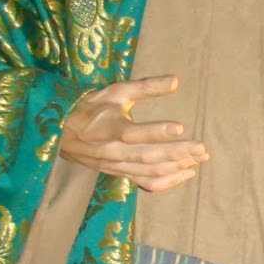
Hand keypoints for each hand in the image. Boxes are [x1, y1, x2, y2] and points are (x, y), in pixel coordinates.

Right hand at [60, 75, 207, 190]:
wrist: (62, 134)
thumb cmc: (91, 108)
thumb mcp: (115, 91)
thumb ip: (145, 87)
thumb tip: (175, 81)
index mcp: (109, 127)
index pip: (134, 132)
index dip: (156, 131)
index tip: (180, 126)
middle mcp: (113, 151)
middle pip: (148, 156)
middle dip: (177, 153)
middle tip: (202, 149)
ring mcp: (117, 166)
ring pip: (149, 171)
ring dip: (176, 167)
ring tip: (198, 160)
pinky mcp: (120, 174)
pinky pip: (145, 183)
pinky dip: (167, 181)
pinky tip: (185, 174)